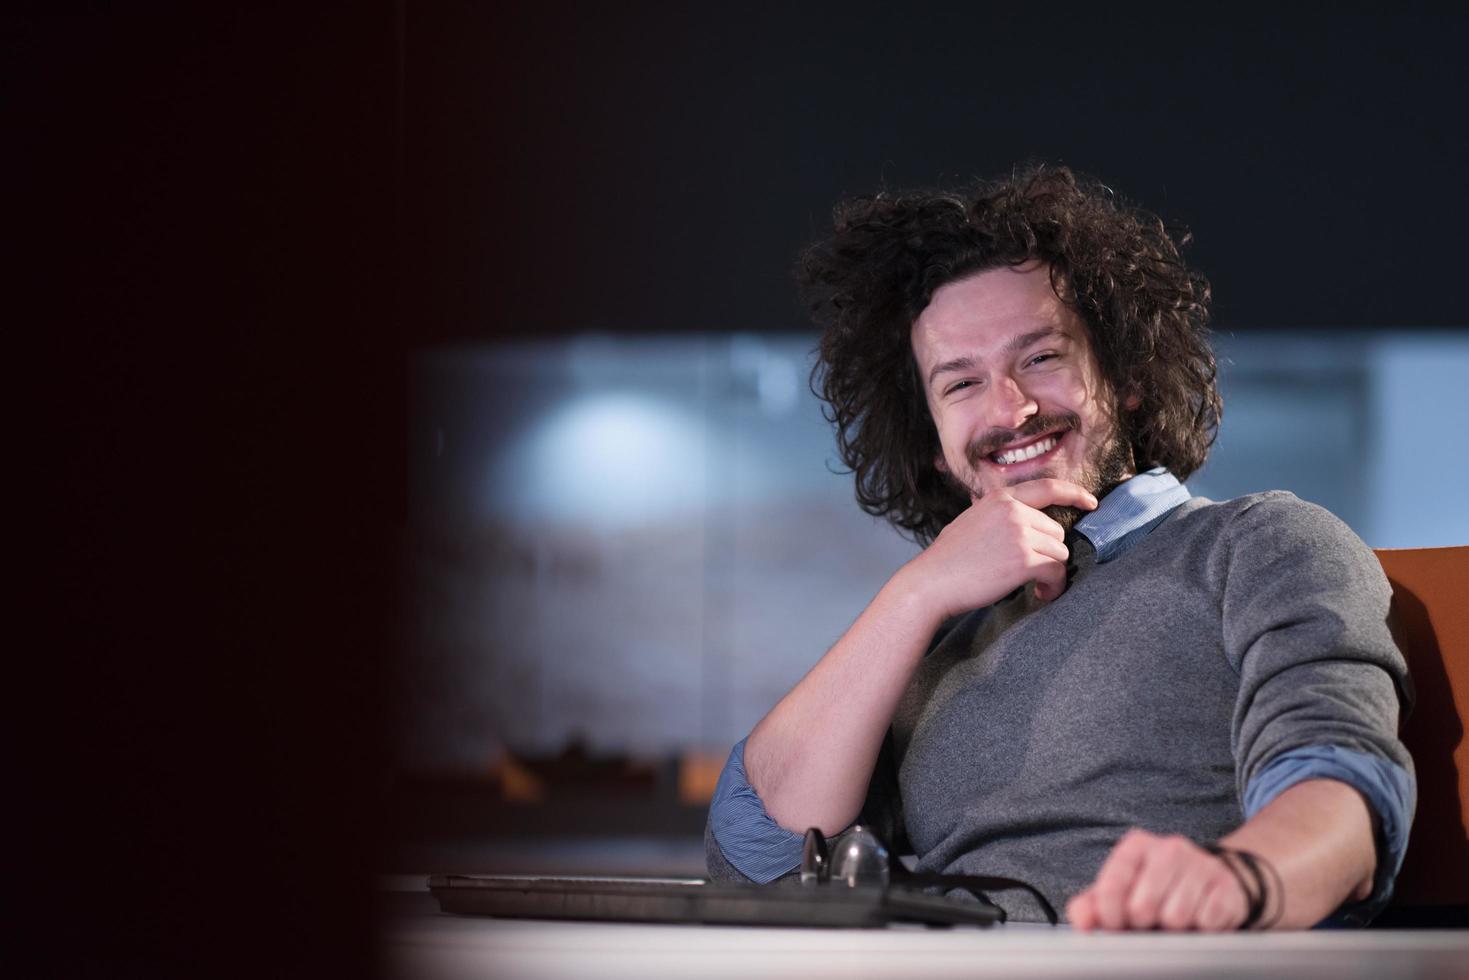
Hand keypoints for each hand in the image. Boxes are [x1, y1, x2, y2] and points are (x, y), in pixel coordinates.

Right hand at [900, 479, 1097, 620]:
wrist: (930, 582)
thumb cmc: (947, 559)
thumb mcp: (971, 521)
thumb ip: (997, 515)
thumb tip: (1021, 521)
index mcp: (1000, 499)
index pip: (1047, 488)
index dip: (1074, 493)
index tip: (1090, 502)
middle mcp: (1013, 512)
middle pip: (1056, 531)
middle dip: (1048, 553)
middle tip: (1033, 572)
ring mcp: (1019, 534)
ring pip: (1059, 553)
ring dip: (1051, 572)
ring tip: (1035, 586)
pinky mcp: (1024, 560)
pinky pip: (1056, 571)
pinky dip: (1054, 586)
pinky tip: (1040, 594)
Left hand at [1067, 829, 1248, 931]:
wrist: (1212, 881)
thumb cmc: (1156, 888)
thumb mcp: (1120, 891)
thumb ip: (1091, 904)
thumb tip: (1083, 920)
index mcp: (1136, 845)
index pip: (1111, 886)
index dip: (1109, 915)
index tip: (1115, 924)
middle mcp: (1168, 848)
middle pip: (1143, 907)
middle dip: (1143, 923)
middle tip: (1149, 920)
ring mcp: (1200, 864)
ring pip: (1176, 918)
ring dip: (1173, 927)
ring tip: (1173, 918)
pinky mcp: (1226, 886)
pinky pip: (1207, 922)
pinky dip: (1200, 928)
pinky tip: (1198, 917)